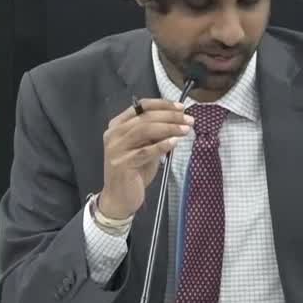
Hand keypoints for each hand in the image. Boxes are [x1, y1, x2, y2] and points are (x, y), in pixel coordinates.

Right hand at [98, 99, 192, 219]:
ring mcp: (116, 149)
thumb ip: (155, 134)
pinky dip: (162, 145)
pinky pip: (145, 151)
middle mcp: (114, 134)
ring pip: (145, 130)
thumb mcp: (145, 148)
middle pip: (145, 117)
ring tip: (185, 130)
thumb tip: (178, 121)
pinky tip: (174, 142)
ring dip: (169, 128)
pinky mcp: (122, 163)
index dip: (162, 105)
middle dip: (170, 116)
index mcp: (118, 125)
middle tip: (189, 120)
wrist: (119, 198)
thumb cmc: (134, 171)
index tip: (181, 107)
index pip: (141, 106)